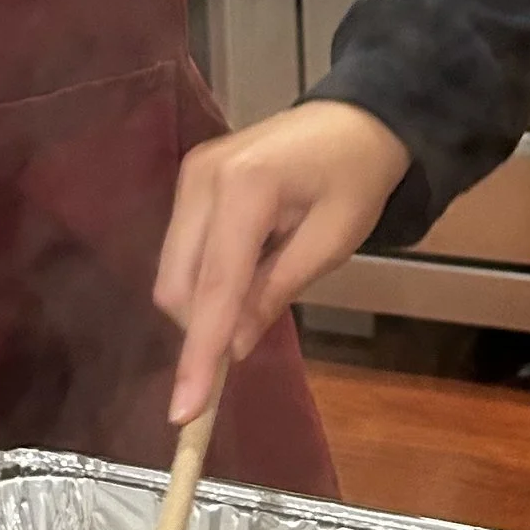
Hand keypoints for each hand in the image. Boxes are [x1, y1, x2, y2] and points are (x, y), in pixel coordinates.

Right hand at [156, 101, 411, 422]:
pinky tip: (241, 280)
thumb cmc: (357, 177)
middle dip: (200, 330)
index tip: (184, 411)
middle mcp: (202, 178)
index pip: (214, 286)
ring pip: (171, 271)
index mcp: (245, 188)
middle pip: (177, 284)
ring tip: (255, 301)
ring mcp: (189, 175)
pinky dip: (203, 281)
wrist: (356, 118)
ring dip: (202, 307)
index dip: (199, 353)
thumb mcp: (332, 241)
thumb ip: (277, 291)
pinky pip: (181, 250)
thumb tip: (235, 349)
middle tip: (241, 355)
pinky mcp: (188, 180)